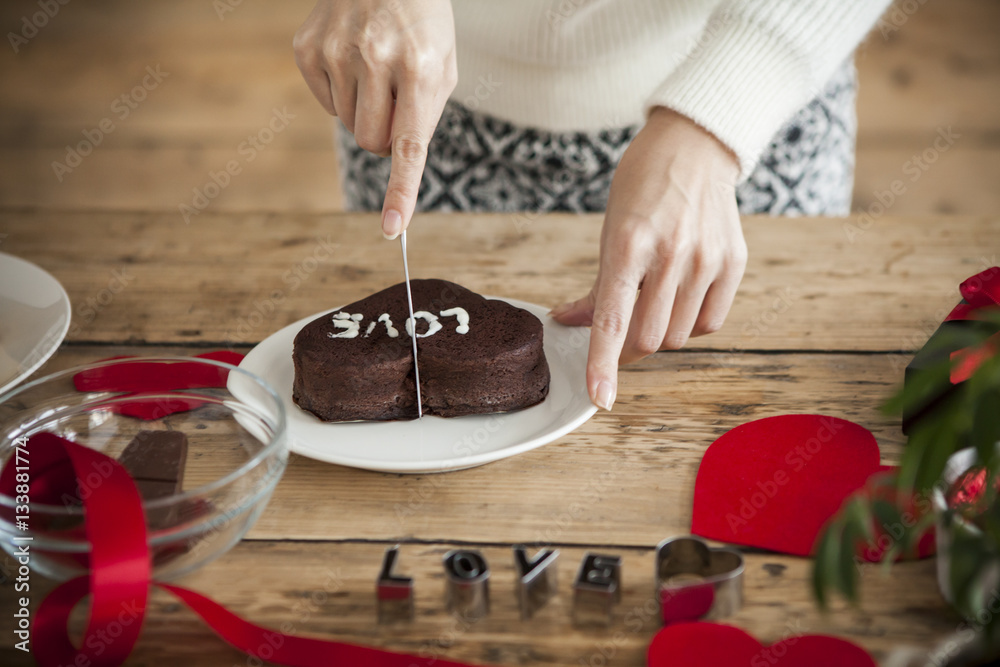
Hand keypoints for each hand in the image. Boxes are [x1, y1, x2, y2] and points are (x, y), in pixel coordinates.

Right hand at [294, 0, 457, 238]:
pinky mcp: (308, 48)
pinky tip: (352, 60)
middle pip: (371, 143)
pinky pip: (325, 103)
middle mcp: (377, 59)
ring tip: (375, 70)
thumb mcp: (443, 66)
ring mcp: (337, 50)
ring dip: (364, 110)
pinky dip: (341, 93)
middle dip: (383, 136)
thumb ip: (424, 118)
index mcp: (421, 68)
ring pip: (348, 125)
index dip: (400, 191)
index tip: (391, 228)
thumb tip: (394, 165)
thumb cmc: (422, 26)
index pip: (408, 145)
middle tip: (394, 102)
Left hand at [550, 107, 746, 410]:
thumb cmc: (643, 185)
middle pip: (648, 339)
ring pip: (678, 336)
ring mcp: (707, 259)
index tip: (600, 397)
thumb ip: (596, 285)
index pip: (613, 320)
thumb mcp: (611, 228)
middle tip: (623, 328)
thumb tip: (567, 322)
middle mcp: (671, 254)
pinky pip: (709, 322)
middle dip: (629, 347)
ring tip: (655, 298)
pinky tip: (682, 293)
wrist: (695, 146)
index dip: (604, 364)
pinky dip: (690, 322)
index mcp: (629, 244)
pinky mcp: (734, 263)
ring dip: (660, 332)